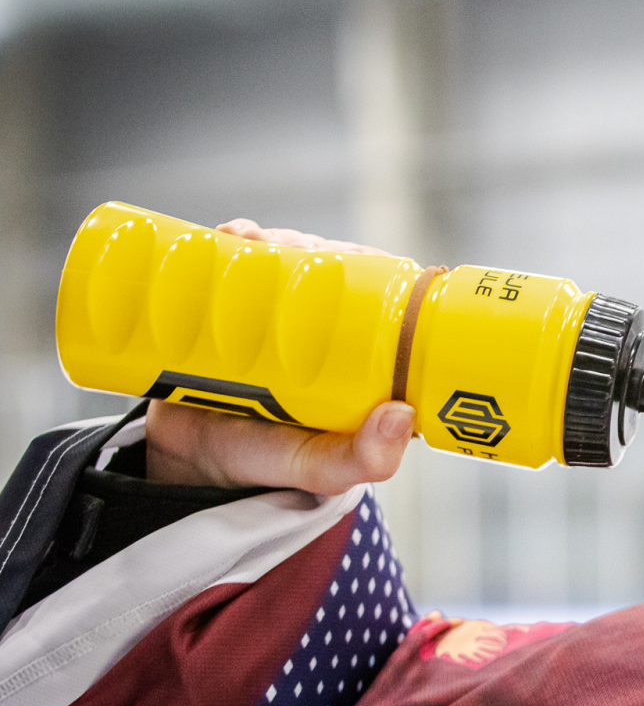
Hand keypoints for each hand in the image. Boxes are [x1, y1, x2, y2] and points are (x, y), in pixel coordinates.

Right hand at [143, 217, 409, 491]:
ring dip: (279, 241)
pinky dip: (238, 240)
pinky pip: (242, 259)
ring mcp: (279, 312)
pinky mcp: (234, 303)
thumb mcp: (317, 467)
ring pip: (293, 257)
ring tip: (255, 246)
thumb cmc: (262, 460)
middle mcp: (325, 329)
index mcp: (362, 360)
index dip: (382, 275)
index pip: (388, 304)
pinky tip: (232, 238)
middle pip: (339, 270)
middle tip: (293, 254)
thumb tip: (401, 417)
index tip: (362, 263)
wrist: (181, 456)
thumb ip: (363, 459)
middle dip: (321, 252)